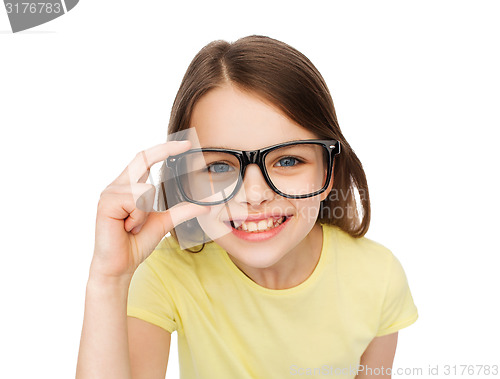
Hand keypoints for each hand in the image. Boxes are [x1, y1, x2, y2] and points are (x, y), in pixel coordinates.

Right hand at [90, 141, 208, 279]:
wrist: (120, 265)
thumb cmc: (136, 243)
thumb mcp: (164, 223)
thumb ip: (181, 211)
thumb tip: (204, 206)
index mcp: (129, 187)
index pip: (146, 159)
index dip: (164, 150)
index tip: (185, 144)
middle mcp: (117, 185)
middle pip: (142, 157)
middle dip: (165, 150)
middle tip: (187, 144)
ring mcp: (110, 192)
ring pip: (145, 188)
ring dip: (146, 212)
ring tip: (133, 226)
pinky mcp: (107, 202)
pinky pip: (136, 200)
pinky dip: (138, 217)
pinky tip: (127, 227)